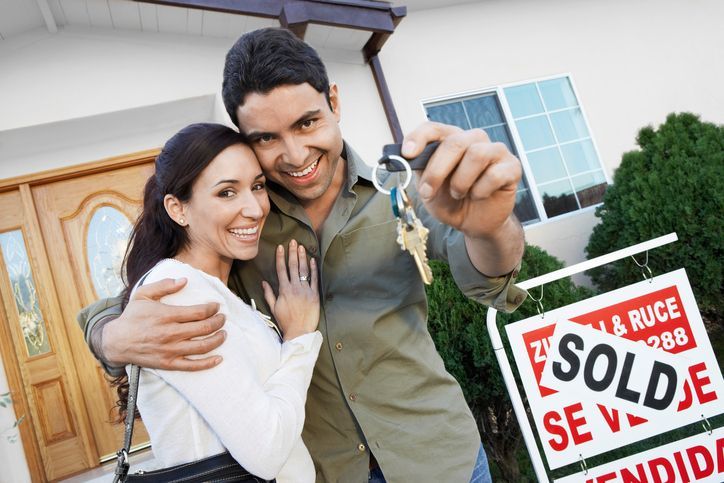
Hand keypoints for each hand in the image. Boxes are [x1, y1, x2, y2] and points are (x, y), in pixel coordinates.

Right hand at [102, 278, 225, 369]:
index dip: (212, 308)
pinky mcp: (168, 363)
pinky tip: (219, 358)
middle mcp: (170, 333)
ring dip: (218, 339)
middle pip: (204, 328)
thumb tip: (184, 280)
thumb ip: (163, 285)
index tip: (216, 306)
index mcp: (166, 315)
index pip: (198, 312)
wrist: (116, 342)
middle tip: (223, 318)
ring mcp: (170, 350)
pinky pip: (192, 365)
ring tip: (224, 333)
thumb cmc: (132, 316)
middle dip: (219, 322)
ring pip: (202, 346)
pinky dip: (208, 363)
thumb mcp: (143, 295)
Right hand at [262, 240, 319, 340]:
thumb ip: (269, 293)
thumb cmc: (285, 321)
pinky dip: (313, 269)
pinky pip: (314, 279)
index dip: (280, 257)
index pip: (281, 269)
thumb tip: (263, 282)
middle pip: (293, 266)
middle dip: (292, 253)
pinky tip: (312, 260)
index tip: (280, 247)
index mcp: (283, 290)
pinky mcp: (315, 294)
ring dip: (302, 257)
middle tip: (293, 241)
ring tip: (301, 247)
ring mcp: (305, 290)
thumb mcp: (273, 307)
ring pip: (303, 270)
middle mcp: (294, 287)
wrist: (299, 331)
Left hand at [403, 122, 521, 238]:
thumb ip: (420, 171)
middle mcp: (474, 139)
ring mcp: (495, 151)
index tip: (407, 153)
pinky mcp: (512, 167)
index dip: (419, 137)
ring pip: (477, 154)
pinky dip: (481, 190)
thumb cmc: (451, 201)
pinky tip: (478, 196)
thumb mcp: (428, 189)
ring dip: (461, 181)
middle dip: (437, 171)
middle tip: (427, 192)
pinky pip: (494, 174)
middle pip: (455, 142)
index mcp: (452, 139)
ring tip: (458, 194)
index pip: (434, 128)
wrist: (474, 223)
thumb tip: (405, 157)